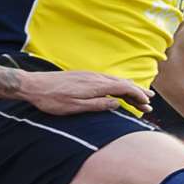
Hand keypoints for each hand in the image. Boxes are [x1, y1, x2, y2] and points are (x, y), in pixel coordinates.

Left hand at [19, 71, 152, 115]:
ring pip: (115, 81)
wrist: (33, 85)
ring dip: (129, 89)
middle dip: (137, 92)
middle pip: (122, 83)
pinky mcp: (82, 77)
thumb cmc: (51, 100)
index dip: (137, 95)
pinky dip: (117, 86)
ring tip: (140, 96)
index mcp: (95, 85)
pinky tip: (118, 91)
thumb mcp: (74, 107)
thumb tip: (116, 104)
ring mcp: (88, 76)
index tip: (147, 104)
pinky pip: (106, 80)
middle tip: (150, 102)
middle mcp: (94, 77)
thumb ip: (97, 105)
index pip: (123, 88)